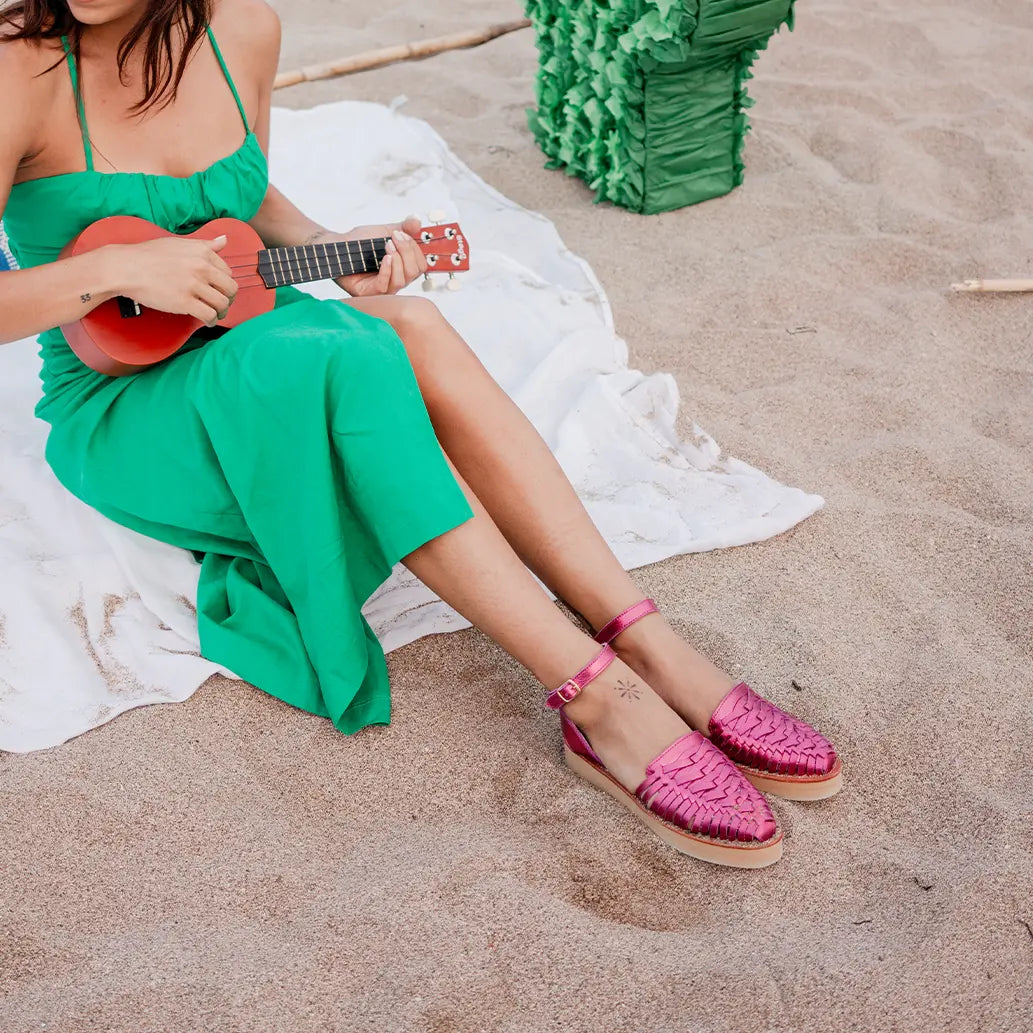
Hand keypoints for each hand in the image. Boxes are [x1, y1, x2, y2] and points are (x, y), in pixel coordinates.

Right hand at [106, 234, 236, 325]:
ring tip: (215, 314)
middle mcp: (201, 267)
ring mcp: (193, 285)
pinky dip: (211, 321)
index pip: (228, 272)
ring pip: (222, 304)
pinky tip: (207, 321)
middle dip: (229, 299)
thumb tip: (224, 240)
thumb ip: (205, 244)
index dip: (225, 284)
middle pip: (230, 289)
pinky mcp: (184, 302)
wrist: (126, 267)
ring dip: (221, 312)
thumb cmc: (149, 255)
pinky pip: (209, 315)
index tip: (220, 290)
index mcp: (202, 252)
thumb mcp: (180, 243)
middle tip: (222, 304)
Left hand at [316, 217, 426, 296]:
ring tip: (386, 246)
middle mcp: (395, 280)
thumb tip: (417, 221)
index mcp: (402, 268)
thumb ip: (403, 227)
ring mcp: (383, 289)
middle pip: (414, 273)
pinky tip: (384, 259)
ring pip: (401, 281)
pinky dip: (387, 271)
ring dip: (397, 260)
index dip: (415, 250)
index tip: (402, 234)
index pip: (420, 265)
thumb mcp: (384, 232)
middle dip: (407, 252)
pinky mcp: (369, 294)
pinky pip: (385, 286)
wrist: (336, 245)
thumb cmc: (359, 242)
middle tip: (394, 238)